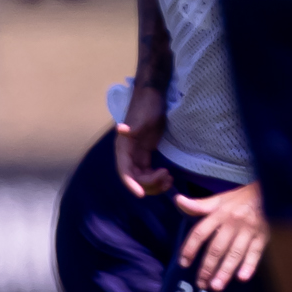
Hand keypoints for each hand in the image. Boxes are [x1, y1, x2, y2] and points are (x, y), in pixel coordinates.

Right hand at [116, 77, 172, 199]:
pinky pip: (149, 173)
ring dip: (154, 183)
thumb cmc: (147, 105)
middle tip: (167, 177)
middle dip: (149, 183)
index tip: (141, 194)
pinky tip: (169, 177)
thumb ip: (134, 127)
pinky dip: (157, 178)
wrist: (153, 96)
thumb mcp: (144, 117)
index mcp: (124, 147)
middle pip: (134, 178)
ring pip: (142, 178)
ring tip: (170, 179)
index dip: (131, 184)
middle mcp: (128, 154)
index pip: (124, 170)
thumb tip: (121, 130)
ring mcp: (137, 155)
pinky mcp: (146, 154)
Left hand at [174, 179, 266, 290]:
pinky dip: (249, 265)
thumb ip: (199, 205)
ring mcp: (249, 230)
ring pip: (234, 253)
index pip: (200, 232)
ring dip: (225, 271)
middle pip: (216, 248)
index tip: (183, 263)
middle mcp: (232, 222)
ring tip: (216, 287)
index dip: (190, 248)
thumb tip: (177, 200)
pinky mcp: (264, 236)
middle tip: (201, 284)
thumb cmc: (244, 198)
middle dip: (207, 267)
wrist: (273, 190)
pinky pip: (256, 252)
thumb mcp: (220, 199)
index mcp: (219, 213)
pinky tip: (242, 278)